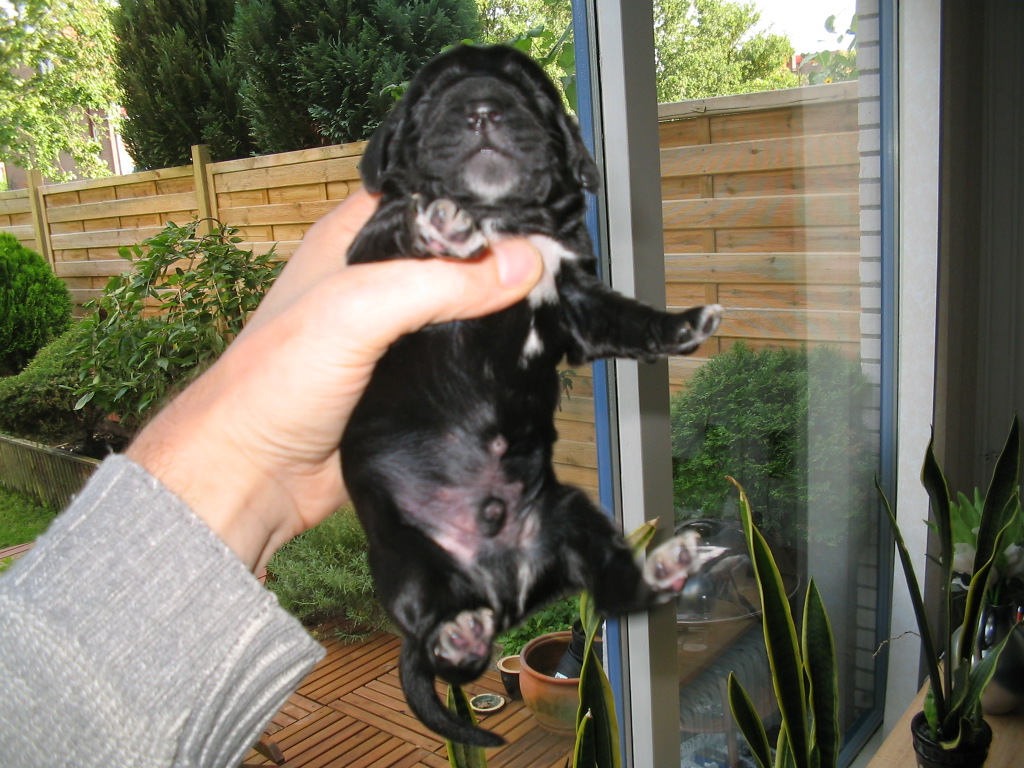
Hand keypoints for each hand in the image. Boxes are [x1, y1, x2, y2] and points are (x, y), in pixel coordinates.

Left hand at [126, 188, 542, 571]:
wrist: (255, 478)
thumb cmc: (275, 383)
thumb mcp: (356, 311)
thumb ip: (440, 283)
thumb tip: (527, 262)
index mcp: (351, 240)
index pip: (426, 195)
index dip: (476, 197)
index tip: (536, 204)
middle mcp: (375, 280)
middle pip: (455, 255)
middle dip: (502, 256)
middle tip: (562, 259)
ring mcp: (395, 334)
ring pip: (465, 310)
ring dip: (502, 311)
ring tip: (561, 302)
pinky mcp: (411, 382)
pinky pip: (463, 362)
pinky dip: (491, 360)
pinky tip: (529, 356)